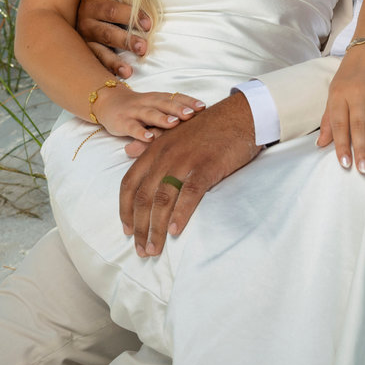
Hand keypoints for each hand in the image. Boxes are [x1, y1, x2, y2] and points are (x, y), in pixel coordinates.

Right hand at [77, 0, 151, 76]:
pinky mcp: (82, 49)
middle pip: (106, 31)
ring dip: (115, 61)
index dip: (131, 16)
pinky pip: (93, 62)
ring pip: (98, 49)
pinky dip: (105, 71)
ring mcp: (81, 35)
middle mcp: (84, 18)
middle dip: (126, 40)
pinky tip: (117, 80)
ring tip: (130, 72)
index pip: (112, 8)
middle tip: (144, 49)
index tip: (150, 24)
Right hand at [93, 86, 204, 142]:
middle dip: (179, 109)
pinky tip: (149, 138)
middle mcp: (148, 102)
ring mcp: (134, 111)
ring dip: (162, 118)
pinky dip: (140, 133)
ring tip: (174, 123)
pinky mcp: (122, 122)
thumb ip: (171, 112)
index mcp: (158, 98)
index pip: (175, 97)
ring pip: (150, 114)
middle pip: (165, 104)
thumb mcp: (155, 107)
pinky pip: (132, 127)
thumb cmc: (139, 108)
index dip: (188, 101)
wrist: (108, 102)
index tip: (203, 107)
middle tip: (192, 114)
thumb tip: (198, 121)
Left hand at [120, 91, 260, 256]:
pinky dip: (180, 214)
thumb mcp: (174, 131)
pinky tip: (176, 231)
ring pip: (162, 200)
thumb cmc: (209, 125)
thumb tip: (128, 151)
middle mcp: (165, 155)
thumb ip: (150, 143)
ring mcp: (185, 160)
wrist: (240, 114)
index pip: (129, 183)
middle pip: (142, 197)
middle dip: (139, 227)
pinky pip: (189, 194)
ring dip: (156, 228)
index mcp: (155, 148)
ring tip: (154, 249)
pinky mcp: (206, 166)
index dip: (124, 209)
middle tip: (141, 250)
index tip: (127, 231)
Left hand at [317, 44, 364, 173]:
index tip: (345, 164)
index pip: (338, 123)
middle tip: (364, 170)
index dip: (341, 145)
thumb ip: (328, 120)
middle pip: (359, 124)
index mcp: (339, 95)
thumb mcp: (334, 93)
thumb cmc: (349, 77)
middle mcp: (357, 94)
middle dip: (361, 148)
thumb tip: (320, 144)